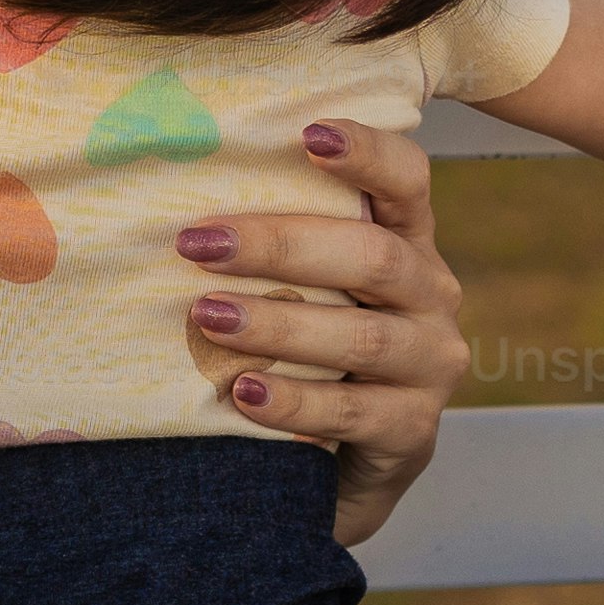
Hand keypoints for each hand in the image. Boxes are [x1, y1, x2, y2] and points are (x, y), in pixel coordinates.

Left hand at [181, 116, 471, 548]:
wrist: (337, 471)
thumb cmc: (305, 356)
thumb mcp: (303, 291)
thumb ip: (276, 247)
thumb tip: (172, 202)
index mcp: (407, 243)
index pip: (408, 181)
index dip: (368, 153)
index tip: (307, 133)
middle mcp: (431, 297)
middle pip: (373, 257)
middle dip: (281, 246)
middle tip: (198, 243)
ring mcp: (430, 367)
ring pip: (361, 336)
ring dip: (278, 325)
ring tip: (207, 318)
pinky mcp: (413, 433)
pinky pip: (353, 412)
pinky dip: (294, 401)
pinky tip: (242, 393)